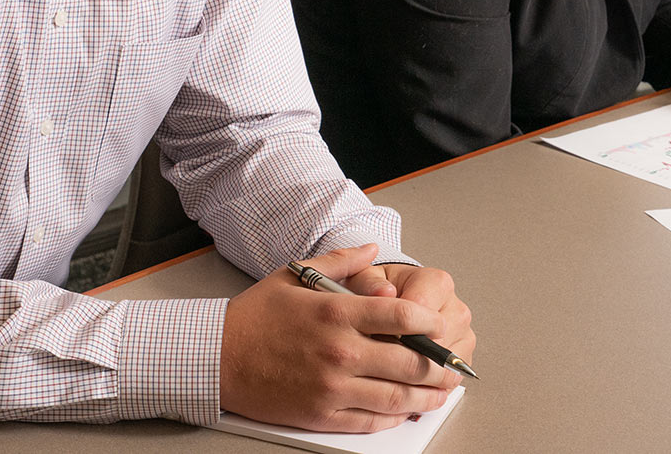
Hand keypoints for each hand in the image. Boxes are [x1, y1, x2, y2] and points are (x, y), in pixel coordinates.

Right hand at [221, 244, 461, 432]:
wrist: (216, 358)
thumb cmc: (255, 317)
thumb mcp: (295, 275)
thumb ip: (341, 262)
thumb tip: (373, 249)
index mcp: (336, 314)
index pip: (401, 318)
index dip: (430, 323)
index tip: (442, 324)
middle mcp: (339, 352)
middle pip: (409, 362)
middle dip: (439, 364)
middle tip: (454, 363)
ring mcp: (332, 388)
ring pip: (396, 397)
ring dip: (426, 396)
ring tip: (442, 391)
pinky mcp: (322, 415)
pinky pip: (371, 421)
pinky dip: (394, 417)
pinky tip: (405, 410)